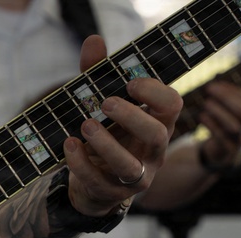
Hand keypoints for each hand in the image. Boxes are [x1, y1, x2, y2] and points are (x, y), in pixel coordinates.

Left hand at [62, 35, 183, 216]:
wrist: (91, 184)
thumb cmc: (103, 136)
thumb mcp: (100, 106)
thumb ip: (97, 75)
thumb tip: (93, 40)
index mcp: (157, 124)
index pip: (172, 105)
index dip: (154, 92)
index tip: (129, 83)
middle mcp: (153, 152)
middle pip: (157, 134)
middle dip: (132, 116)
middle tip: (105, 102)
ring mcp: (135, 176)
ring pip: (129, 166)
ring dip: (106, 144)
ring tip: (85, 124)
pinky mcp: (112, 194)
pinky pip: (98, 181)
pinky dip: (80, 163)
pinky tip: (68, 144)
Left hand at [196, 80, 240, 169]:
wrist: (221, 153)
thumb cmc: (223, 126)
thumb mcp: (228, 111)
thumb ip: (226, 99)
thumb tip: (214, 83)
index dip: (230, 90)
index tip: (213, 84)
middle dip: (225, 98)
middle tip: (208, 89)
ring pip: (234, 125)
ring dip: (219, 112)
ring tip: (205, 103)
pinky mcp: (229, 150)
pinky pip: (222, 137)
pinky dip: (212, 125)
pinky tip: (201, 116)